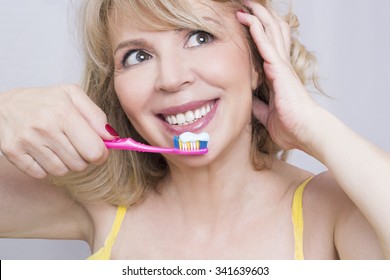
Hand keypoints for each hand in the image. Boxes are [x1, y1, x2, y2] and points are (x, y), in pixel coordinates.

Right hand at [0, 85, 117, 177]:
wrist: (2, 104)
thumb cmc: (45, 100)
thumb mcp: (73, 95)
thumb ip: (96, 115)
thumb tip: (112, 138)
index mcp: (64, 112)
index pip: (94, 151)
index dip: (101, 154)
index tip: (98, 150)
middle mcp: (45, 127)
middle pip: (79, 164)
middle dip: (83, 158)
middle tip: (75, 145)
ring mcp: (27, 141)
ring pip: (62, 171)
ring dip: (65, 163)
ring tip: (57, 146)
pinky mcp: (13, 152)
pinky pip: (41, 174)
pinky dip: (45, 167)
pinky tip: (43, 152)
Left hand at [236, 1, 319, 150]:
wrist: (306, 131)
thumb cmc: (291, 126)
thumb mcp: (267, 115)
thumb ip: (259, 106)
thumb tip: (250, 102)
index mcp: (279, 75)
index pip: (269, 47)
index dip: (260, 32)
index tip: (248, 22)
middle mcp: (281, 66)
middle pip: (272, 33)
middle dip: (260, 17)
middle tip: (247, 6)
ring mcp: (281, 66)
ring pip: (270, 32)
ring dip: (257, 17)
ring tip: (246, 5)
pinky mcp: (280, 70)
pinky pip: (266, 45)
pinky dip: (257, 31)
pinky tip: (249, 20)